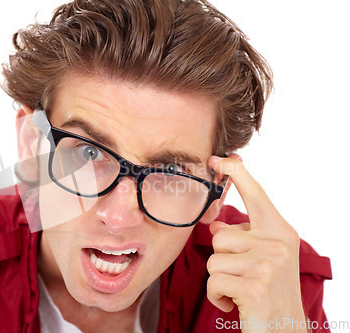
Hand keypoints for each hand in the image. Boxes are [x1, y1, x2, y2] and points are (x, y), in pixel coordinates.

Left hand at [206, 155, 306, 332]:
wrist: (283, 331)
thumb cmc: (269, 293)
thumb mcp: (261, 260)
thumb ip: (242, 239)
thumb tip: (214, 226)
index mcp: (280, 231)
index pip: (255, 194)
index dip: (237, 174)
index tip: (220, 158)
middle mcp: (278, 243)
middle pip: (220, 236)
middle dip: (222, 260)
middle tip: (244, 278)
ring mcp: (268, 263)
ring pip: (214, 258)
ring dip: (219, 280)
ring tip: (240, 291)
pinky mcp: (255, 285)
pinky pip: (213, 281)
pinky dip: (216, 297)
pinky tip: (235, 304)